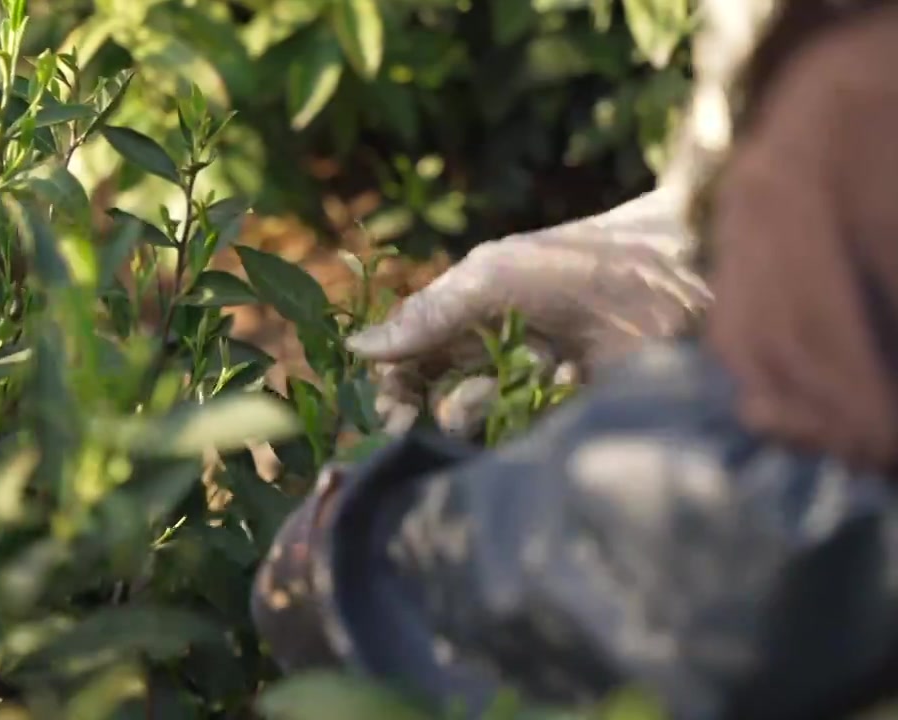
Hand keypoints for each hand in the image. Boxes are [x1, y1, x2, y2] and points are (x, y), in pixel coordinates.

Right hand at [347, 188, 711, 437]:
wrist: (680, 275)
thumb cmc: (581, 265)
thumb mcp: (492, 277)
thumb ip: (427, 313)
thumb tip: (358, 347)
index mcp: (472, 310)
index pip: (412, 356)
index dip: (392, 382)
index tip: (386, 409)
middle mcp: (498, 349)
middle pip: (434, 392)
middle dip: (416, 408)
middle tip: (405, 425)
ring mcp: (534, 384)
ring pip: (474, 419)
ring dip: (471, 410)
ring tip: (486, 396)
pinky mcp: (570, 414)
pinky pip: (523, 437)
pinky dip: (522, 422)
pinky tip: (544, 393)